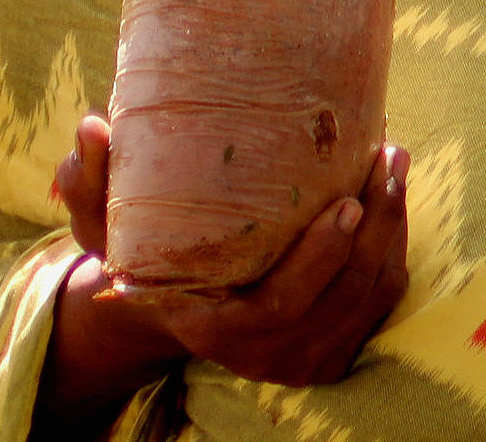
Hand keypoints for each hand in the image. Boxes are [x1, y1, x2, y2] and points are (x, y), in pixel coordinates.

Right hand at [46, 115, 412, 405]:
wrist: (174, 304)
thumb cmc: (141, 254)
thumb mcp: (105, 223)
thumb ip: (91, 183)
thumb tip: (91, 125)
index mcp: (214, 330)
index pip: (282, 303)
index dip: (322, 257)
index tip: (345, 201)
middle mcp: (264, 355)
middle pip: (344, 293)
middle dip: (377, 223)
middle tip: (387, 156)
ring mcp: (305, 359)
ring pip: (371, 292)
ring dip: (393, 225)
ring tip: (394, 162)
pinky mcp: (336, 350)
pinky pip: (383, 298)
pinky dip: (394, 246)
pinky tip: (392, 196)